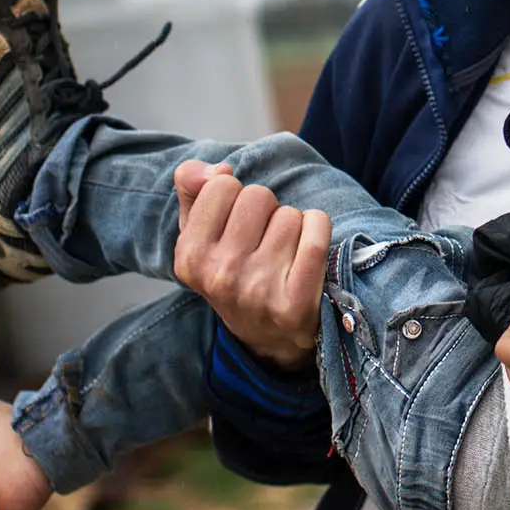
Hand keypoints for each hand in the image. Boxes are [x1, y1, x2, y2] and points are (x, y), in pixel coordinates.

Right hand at [172, 161, 329, 370]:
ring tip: (284, 255)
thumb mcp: (200, 235)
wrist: (268, 337)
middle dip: (265, 211)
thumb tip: (218, 171)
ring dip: (292, 226)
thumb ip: (193, 189)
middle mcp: (220, 275)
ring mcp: (258, 290)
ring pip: (290, 214)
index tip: (236, 225)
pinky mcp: (296, 302)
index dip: (235, 198)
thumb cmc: (234, 273)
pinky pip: (316, 230)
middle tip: (263, 242)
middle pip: (258, 196)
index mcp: (189, 256)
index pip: (222, 185)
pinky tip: (310, 248)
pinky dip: (319, 228)